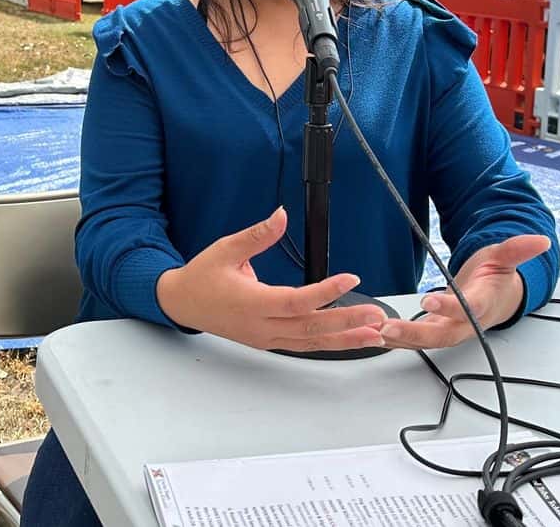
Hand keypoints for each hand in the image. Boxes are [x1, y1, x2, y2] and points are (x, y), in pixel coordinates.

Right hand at [155, 208, 387, 352]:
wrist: (182, 303)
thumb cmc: (202, 277)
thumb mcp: (226, 249)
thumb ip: (257, 235)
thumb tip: (281, 215)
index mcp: (251, 303)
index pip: (296, 301)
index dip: (326, 292)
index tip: (351, 279)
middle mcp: (261, 326)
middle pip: (311, 328)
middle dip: (348, 322)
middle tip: (377, 317)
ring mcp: (265, 338)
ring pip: (310, 343)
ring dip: (344, 339)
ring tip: (374, 335)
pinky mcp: (268, 341)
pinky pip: (303, 345)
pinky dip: (328, 343)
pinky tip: (348, 339)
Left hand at [377, 234, 551, 349]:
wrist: (497, 298)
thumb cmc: (496, 278)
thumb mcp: (504, 258)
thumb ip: (517, 249)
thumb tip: (541, 240)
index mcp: (481, 304)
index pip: (466, 309)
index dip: (449, 307)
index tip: (429, 300)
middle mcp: (465, 324)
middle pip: (440, 335)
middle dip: (413, 334)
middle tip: (386, 328)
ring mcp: (449, 330)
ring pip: (424, 342)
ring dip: (397, 340)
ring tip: (370, 332)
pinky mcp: (435, 331)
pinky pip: (415, 340)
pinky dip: (394, 339)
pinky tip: (371, 334)